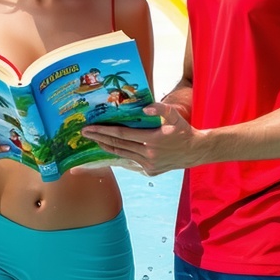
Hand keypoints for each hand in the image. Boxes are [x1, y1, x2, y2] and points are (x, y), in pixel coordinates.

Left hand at [81, 102, 202, 175]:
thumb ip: (161, 108)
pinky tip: (112, 150)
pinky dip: (121, 155)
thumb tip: (144, 108)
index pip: (121, 135)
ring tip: (94, 141)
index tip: (90, 128)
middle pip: (117, 146)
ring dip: (107, 148)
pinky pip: (131, 162)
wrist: (195, 152)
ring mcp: (148, 165)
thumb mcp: (175, 116)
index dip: (104, 131)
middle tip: (84, 133)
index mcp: (152, 140)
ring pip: (122, 155)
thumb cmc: (184, 131)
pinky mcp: (150, 172)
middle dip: (99, 139)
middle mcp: (148, 155)